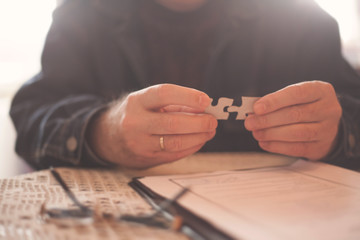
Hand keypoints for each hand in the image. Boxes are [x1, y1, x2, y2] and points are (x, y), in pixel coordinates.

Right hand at [88, 84, 216, 167]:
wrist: (109, 137)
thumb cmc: (136, 115)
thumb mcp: (148, 102)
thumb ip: (175, 103)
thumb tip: (204, 108)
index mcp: (136, 101)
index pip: (164, 94)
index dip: (187, 96)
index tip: (206, 100)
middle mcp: (135, 122)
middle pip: (172, 123)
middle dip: (198, 122)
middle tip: (212, 120)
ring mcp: (139, 143)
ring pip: (175, 142)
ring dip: (198, 137)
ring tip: (210, 130)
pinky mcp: (146, 159)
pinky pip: (174, 155)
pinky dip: (192, 147)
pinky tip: (200, 140)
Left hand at [244, 81, 341, 159]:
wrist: (325, 123)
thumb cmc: (305, 105)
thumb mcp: (295, 96)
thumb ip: (276, 101)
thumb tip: (254, 111)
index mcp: (320, 91)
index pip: (297, 93)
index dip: (275, 101)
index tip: (257, 108)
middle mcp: (328, 109)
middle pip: (295, 114)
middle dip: (268, 120)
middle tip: (250, 123)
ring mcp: (328, 129)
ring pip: (297, 133)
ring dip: (272, 134)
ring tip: (256, 133)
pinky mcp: (321, 147)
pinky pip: (298, 148)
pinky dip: (278, 147)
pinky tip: (265, 143)